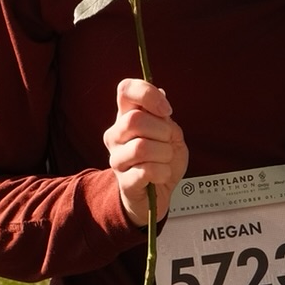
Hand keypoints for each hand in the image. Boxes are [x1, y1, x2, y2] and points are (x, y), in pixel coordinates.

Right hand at [103, 79, 187, 228]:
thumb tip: (160, 93)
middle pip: (135, 120)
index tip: (167, 110)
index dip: (148, 95)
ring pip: (141, 147)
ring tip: (165, 160)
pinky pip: (146, 171)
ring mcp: (117, 159)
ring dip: (164, 154)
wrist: (158, 194)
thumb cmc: (162, 159)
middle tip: (169, 141)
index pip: (125, 89)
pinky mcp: (124, 182)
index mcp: (126, 117)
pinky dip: (163, 172)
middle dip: (163, 131)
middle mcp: (115, 135)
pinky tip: (162, 175)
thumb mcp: (169, 132)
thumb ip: (163, 115)